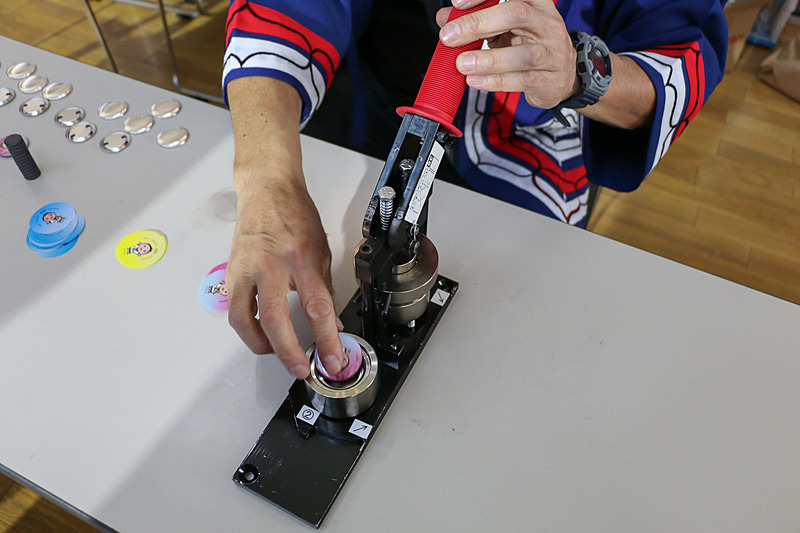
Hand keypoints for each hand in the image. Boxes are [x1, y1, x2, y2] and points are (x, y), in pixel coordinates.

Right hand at [226, 179, 344, 378]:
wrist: (266, 190)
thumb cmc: (294, 214)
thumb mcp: (322, 250)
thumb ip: (326, 290)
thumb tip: (333, 325)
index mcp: (300, 257)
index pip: (316, 307)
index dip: (326, 338)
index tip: (332, 358)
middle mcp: (270, 264)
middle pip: (275, 321)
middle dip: (289, 353)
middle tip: (301, 369)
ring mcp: (246, 269)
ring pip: (245, 321)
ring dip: (262, 345)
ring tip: (279, 352)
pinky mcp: (232, 273)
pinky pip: (237, 310)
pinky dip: (248, 327)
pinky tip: (262, 332)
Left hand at [437, 0, 577, 108]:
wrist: (562, 76)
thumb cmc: (530, 45)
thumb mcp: (504, 28)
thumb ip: (477, 21)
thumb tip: (445, 18)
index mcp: (535, 4)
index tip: (457, 3)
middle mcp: (546, 24)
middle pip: (515, 14)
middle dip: (479, 23)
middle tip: (449, 36)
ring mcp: (551, 53)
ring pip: (522, 54)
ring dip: (488, 59)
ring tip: (462, 63)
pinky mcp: (548, 80)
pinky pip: (522, 80)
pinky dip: (495, 81)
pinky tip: (475, 81)